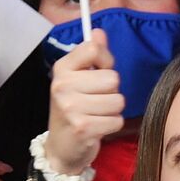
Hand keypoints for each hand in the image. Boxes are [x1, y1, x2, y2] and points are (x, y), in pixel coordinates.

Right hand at [43, 30, 123, 175]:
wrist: (61, 148)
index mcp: (62, 69)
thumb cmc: (73, 110)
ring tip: (96, 115)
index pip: (93, 49)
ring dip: (112, 110)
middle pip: (112, 78)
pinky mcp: (83, 128)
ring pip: (118, 100)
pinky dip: (112, 126)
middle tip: (95, 101)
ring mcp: (71, 108)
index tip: (98, 72)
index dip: (105, 61)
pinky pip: (117, 120)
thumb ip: (92, 56)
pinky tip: (97, 128)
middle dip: (111, 91)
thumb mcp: (78, 79)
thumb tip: (99, 32)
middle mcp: (63, 86)